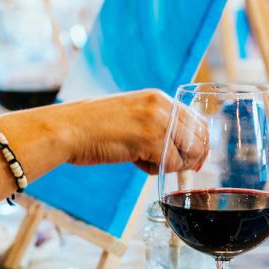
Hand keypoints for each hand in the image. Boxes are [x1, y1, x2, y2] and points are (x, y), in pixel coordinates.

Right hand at [57, 90, 208, 174]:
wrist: (68, 129)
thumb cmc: (94, 126)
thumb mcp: (133, 114)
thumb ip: (157, 123)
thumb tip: (182, 147)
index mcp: (160, 98)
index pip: (198, 120)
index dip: (200, 143)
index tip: (194, 158)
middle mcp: (163, 107)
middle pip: (200, 137)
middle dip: (192, 157)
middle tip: (177, 168)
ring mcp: (159, 123)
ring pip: (189, 153)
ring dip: (173, 164)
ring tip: (146, 160)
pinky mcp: (151, 141)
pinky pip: (171, 164)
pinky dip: (155, 170)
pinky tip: (135, 162)